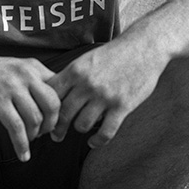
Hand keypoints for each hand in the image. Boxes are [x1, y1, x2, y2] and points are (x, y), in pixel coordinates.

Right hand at [0, 54, 62, 162]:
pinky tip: (22, 155)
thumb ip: (31, 82)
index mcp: (32, 66)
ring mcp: (11, 87)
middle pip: (54, 104)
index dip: (60, 110)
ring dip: (35, 135)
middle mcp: (25, 74)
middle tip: (45, 134)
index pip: (59, 89)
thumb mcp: (13, 70)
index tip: (57, 124)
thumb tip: (49, 105)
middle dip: (52, 124)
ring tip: (28, 141)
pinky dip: (22, 145)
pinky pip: (17, 128)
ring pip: (36, 118)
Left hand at [46, 36, 166, 149]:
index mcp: (75, 71)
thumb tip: (50, 94)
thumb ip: (70, 76)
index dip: (45, 110)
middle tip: (56, 135)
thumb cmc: (113, 54)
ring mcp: (104, 96)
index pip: (50, 95)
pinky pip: (105, 132)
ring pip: (82, 125)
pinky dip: (98, 141)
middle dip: (57, 128)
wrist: (143, 47)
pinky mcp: (122, 106)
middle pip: (63, 114)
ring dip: (80, 129)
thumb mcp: (86, 60)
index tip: (45, 118)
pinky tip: (94, 141)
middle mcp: (87, 84)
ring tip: (82, 128)